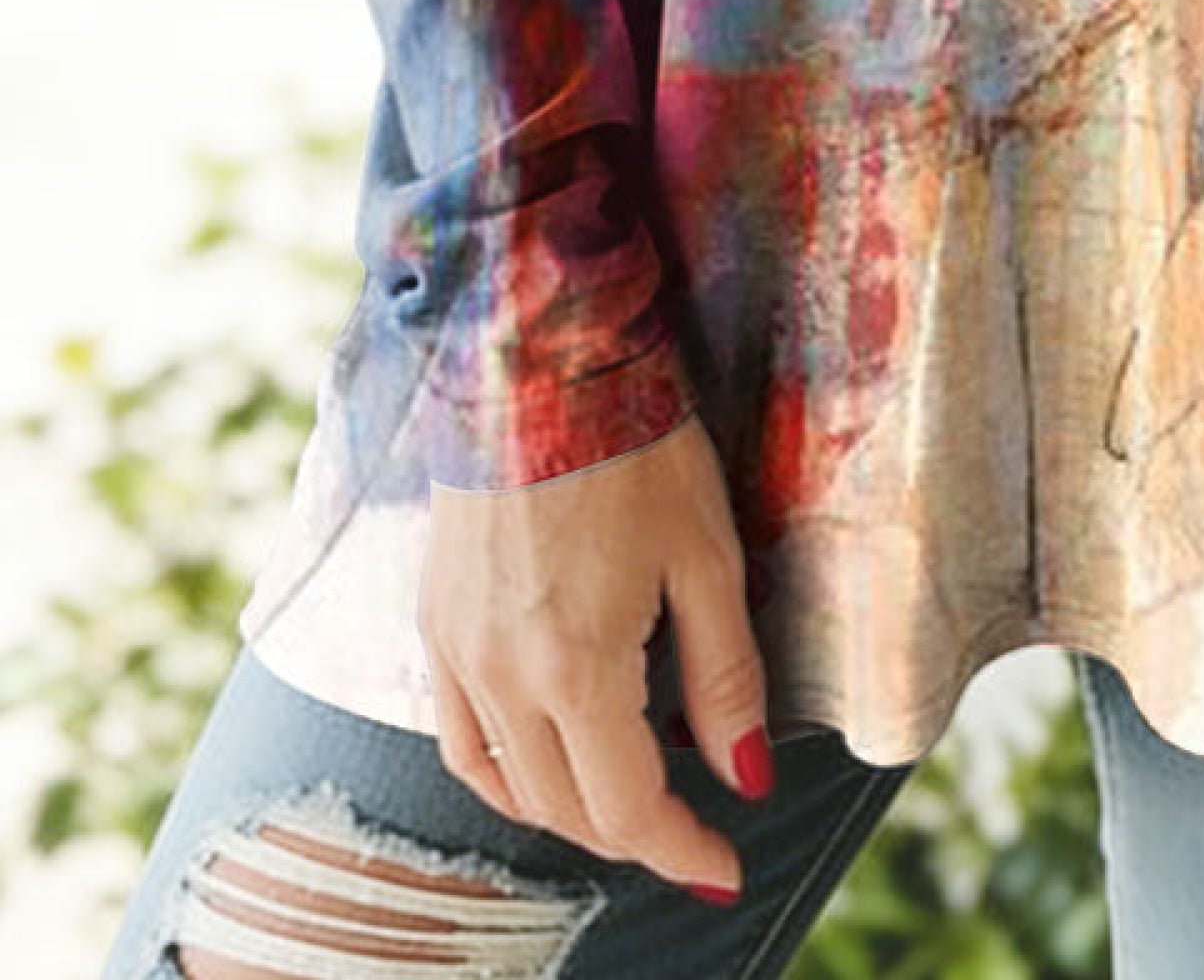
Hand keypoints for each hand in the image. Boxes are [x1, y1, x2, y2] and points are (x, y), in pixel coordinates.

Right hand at [422, 413, 772, 900]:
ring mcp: (454, 651)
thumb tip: (745, 777)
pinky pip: (459, 737)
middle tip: (693, 828)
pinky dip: (504, 772)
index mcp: (575, 668)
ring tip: (630, 797)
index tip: (727, 869)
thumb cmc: (637, 446)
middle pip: (567, 808)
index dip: (681, 850)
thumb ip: (724, 676)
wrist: (537, 359)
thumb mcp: (707, 556)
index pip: (627, 808)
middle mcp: (501, 676)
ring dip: (571, 810)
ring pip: (507, 784)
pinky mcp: (433, 620)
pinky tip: (545, 755)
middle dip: (636, 832)